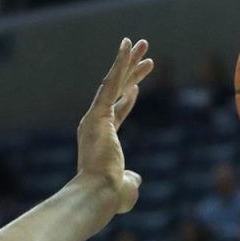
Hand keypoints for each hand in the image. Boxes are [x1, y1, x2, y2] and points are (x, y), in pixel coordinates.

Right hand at [77, 38, 152, 215]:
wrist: (98, 195)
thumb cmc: (110, 197)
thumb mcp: (125, 187)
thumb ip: (130, 179)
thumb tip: (134, 178)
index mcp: (101, 141)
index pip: (116, 114)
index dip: (128, 99)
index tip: (136, 86)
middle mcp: (95, 126)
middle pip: (116, 92)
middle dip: (130, 72)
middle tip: (144, 54)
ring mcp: (95, 118)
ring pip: (115, 82)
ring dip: (128, 61)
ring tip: (142, 43)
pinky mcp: (98, 113)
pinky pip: (112, 82)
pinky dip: (120, 62)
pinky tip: (128, 45)